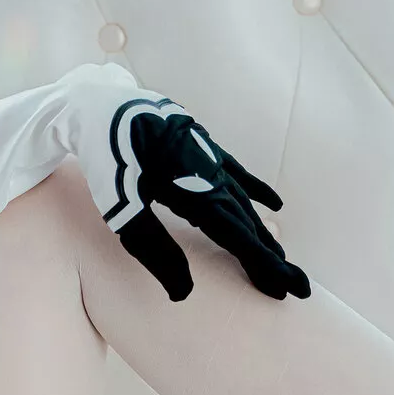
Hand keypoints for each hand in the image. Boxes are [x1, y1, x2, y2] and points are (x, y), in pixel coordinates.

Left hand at [99, 97, 309, 301]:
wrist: (97, 101)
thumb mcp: (122, 209)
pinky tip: (275, 205)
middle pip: (247, 223)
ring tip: (280, 258)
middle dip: (269, 257)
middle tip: (295, 287)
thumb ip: (154, 249)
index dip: (263, 265)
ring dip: (261, 231)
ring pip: (242, 201)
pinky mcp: (199, 144)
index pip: (238, 237)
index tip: (287, 289)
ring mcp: (208, 156)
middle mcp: (210, 172)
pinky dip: (255, 191)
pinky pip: (235, 172)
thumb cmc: (105, 156)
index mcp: (195, 190)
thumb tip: (183, 293)